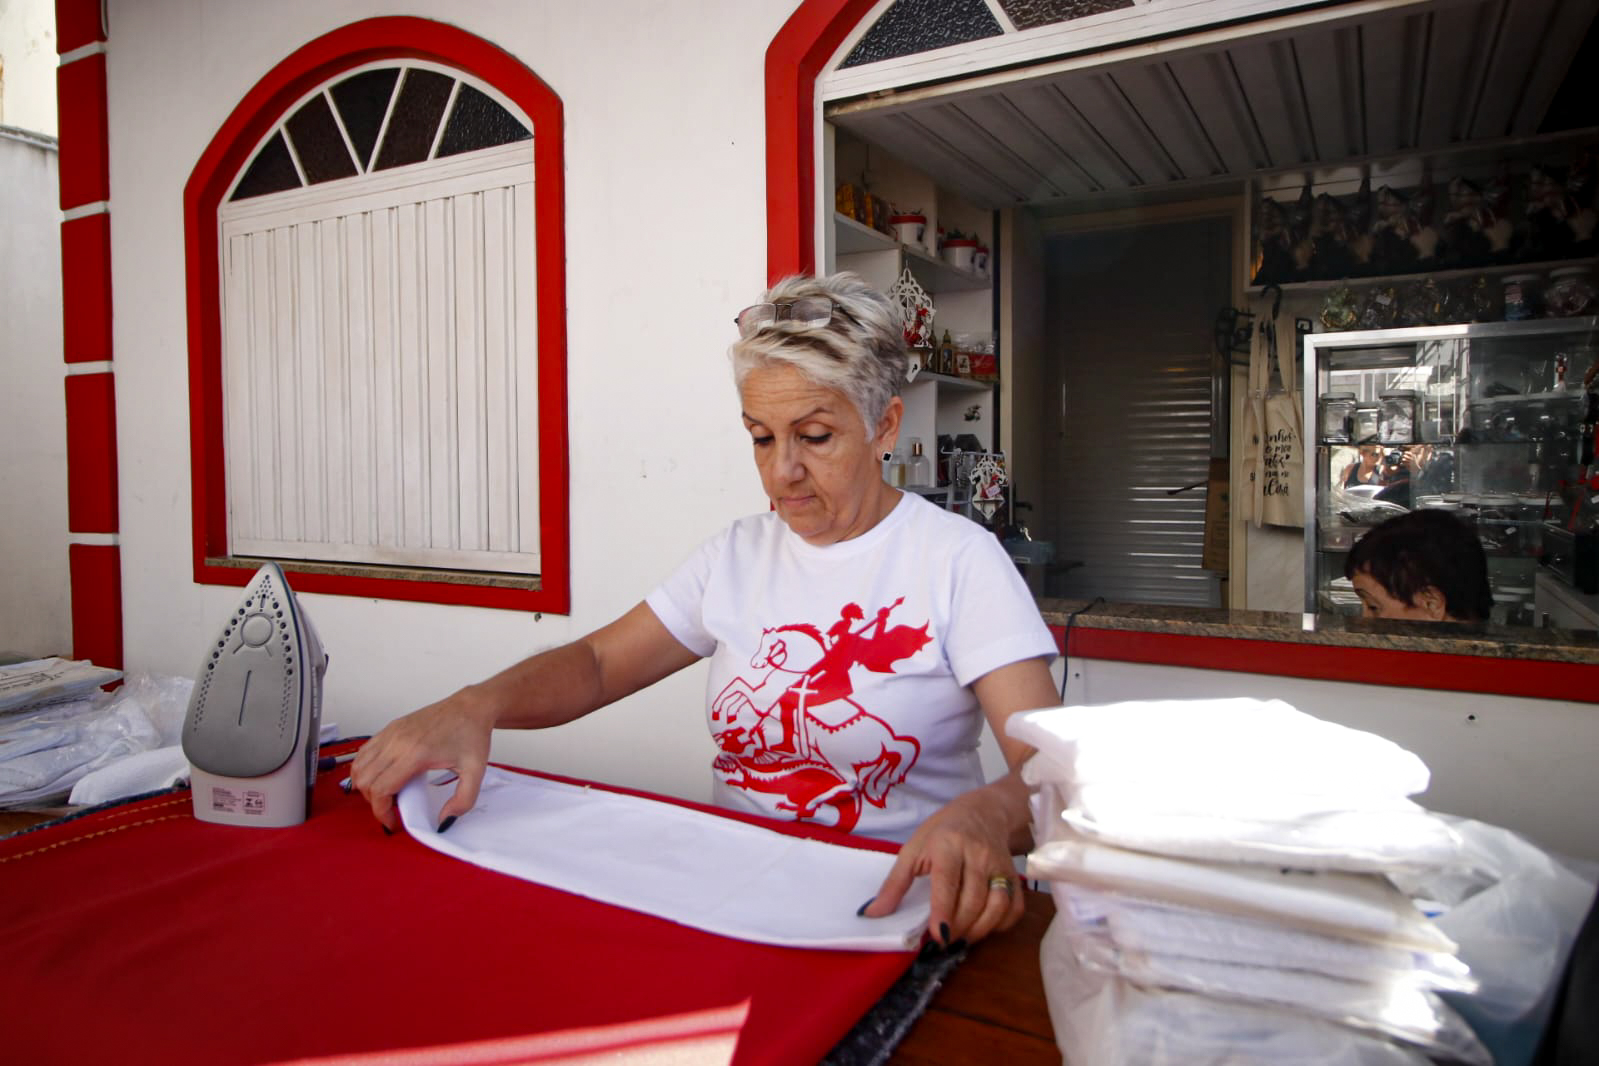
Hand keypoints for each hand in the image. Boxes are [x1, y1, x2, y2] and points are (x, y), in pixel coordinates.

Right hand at [350, 685, 497, 832]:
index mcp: (415, 754)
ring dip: (366, 786)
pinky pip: (364, 752)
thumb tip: (444, 821)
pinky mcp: (390, 727)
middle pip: (364, 781)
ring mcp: (391, 733)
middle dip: (373, 802)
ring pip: (358, 766)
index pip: (380, 789)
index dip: (381, 812)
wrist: (471, 706)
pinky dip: (365, 769)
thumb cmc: (472, 735)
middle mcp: (397, 742)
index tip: (392, 823)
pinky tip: (381, 776)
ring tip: (386, 794)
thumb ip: (463, 801)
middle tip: (391, 810)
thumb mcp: (475, 772)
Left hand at [862, 783, 1025, 946]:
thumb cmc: (942, 831)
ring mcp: (1000, 865)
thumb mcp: (913, 848)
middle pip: (973, 899)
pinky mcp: (1014, 875)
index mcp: (948, 844)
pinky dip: (1000, 925)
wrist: (983, 812)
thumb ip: (894, 883)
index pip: (947, 881)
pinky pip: (1014, 907)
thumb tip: (873, 914)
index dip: (943, 911)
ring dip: (980, 929)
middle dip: (958, 927)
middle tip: (942, 940)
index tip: (938, 936)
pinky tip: (983, 927)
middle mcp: (978, 854)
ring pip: (997, 905)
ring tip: (961, 937)